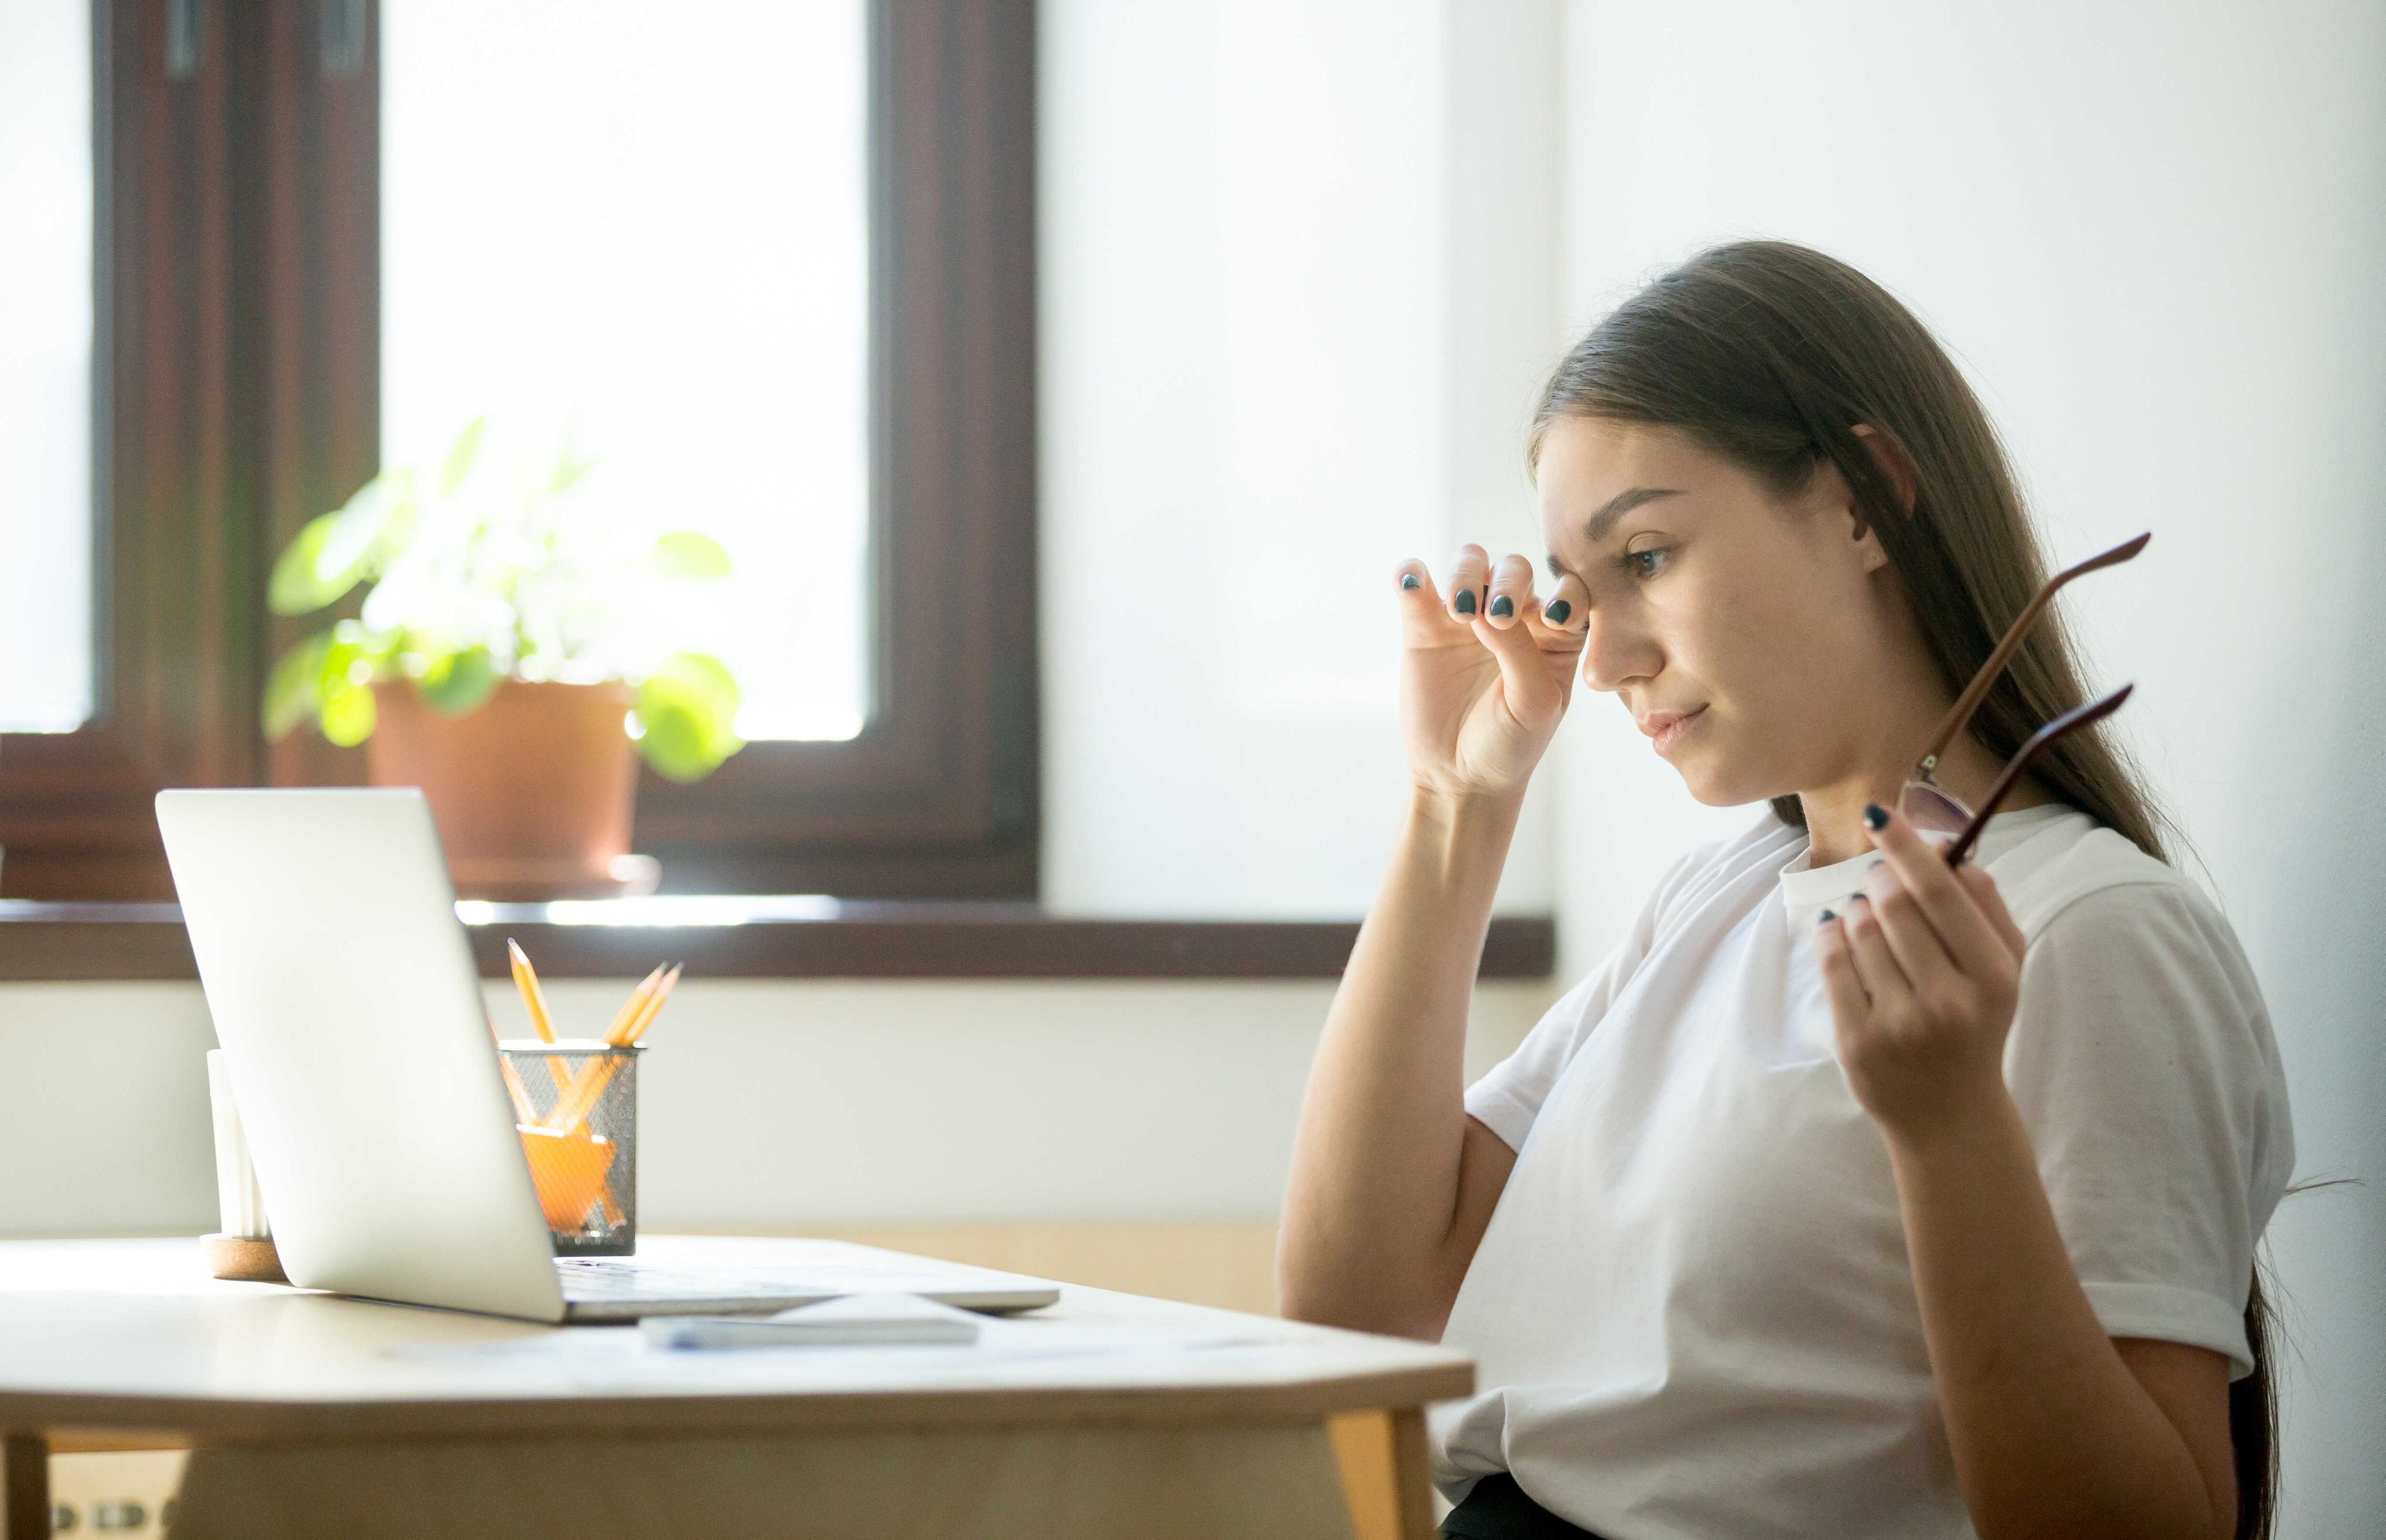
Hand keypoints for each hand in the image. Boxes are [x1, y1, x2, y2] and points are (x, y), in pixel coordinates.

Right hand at [1394, 547, 1588, 803]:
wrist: (1459, 777)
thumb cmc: (1511, 743)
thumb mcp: (1533, 701)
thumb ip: (1520, 649)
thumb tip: (1486, 605)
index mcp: (1554, 633)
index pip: (1568, 590)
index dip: (1565, 592)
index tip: (1553, 618)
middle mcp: (1513, 615)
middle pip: (1513, 568)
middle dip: (1508, 583)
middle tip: (1497, 616)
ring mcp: (1466, 616)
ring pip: (1468, 563)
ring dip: (1465, 574)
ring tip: (1460, 611)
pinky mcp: (1423, 625)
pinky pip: (1415, 582)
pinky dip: (1410, 572)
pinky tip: (1411, 585)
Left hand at [1816, 804, 2028, 1135]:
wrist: (1950, 1114)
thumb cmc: (1976, 1027)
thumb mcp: (2003, 972)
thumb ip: (1987, 909)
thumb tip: (1955, 852)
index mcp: (1993, 975)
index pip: (1940, 891)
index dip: (1906, 846)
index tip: (1881, 815)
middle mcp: (1949, 999)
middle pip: (1893, 904)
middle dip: (1880, 881)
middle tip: (1880, 883)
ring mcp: (1900, 1022)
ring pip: (1859, 929)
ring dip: (1856, 911)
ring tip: (1869, 920)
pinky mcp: (1858, 1040)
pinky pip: (1832, 963)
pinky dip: (1829, 936)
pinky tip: (1838, 931)